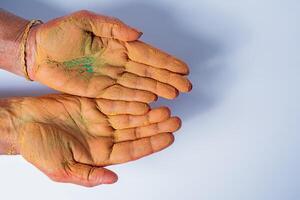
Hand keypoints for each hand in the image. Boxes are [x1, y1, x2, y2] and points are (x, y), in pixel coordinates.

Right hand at [13, 94, 179, 186]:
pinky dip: (131, 99)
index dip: (151, 144)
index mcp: (100, 154)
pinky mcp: (94, 103)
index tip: (169, 137)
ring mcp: (100, 119)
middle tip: (173, 120)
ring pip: (130, 115)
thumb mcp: (62, 169)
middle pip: (136, 131)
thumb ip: (88, 175)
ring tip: (165, 108)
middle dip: (155, 126)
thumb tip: (112, 179)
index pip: (132, 150)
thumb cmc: (38, 148)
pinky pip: (117, 100)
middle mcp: (104, 136)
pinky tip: (145, 97)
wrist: (22, 123)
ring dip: (147, 112)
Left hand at [26, 10, 191, 102]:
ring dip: (156, 90)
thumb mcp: (87, 21)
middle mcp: (118, 62)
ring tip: (173, 95)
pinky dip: (136, 100)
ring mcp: (110, 78)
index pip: (147, 54)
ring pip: (138, 85)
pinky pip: (121, 96)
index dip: (166, 62)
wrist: (39, 51)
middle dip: (167, 79)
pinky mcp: (99, 91)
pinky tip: (150, 102)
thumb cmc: (60, 33)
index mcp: (118, 44)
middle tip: (185, 86)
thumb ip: (113, 27)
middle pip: (148, 72)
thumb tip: (138, 34)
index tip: (183, 68)